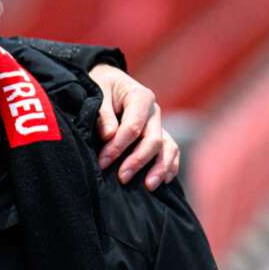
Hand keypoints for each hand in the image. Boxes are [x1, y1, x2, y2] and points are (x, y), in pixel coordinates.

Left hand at [87, 63, 180, 189]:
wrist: (109, 83)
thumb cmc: (101, 88)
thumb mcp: (97, 93)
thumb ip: (103, 114)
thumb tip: (109, 135)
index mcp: (140, 97)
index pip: (133, 126)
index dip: (119, 146)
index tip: (103, 162)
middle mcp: (154, 112)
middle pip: (153, 140)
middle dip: (137, 161)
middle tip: (122, 178)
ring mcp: (159, 124)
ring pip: (167, 148)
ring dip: (159, 168)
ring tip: (149, 186)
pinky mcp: (160, 134)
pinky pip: (171, 151)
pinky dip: (171, 165)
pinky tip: (164, 181)